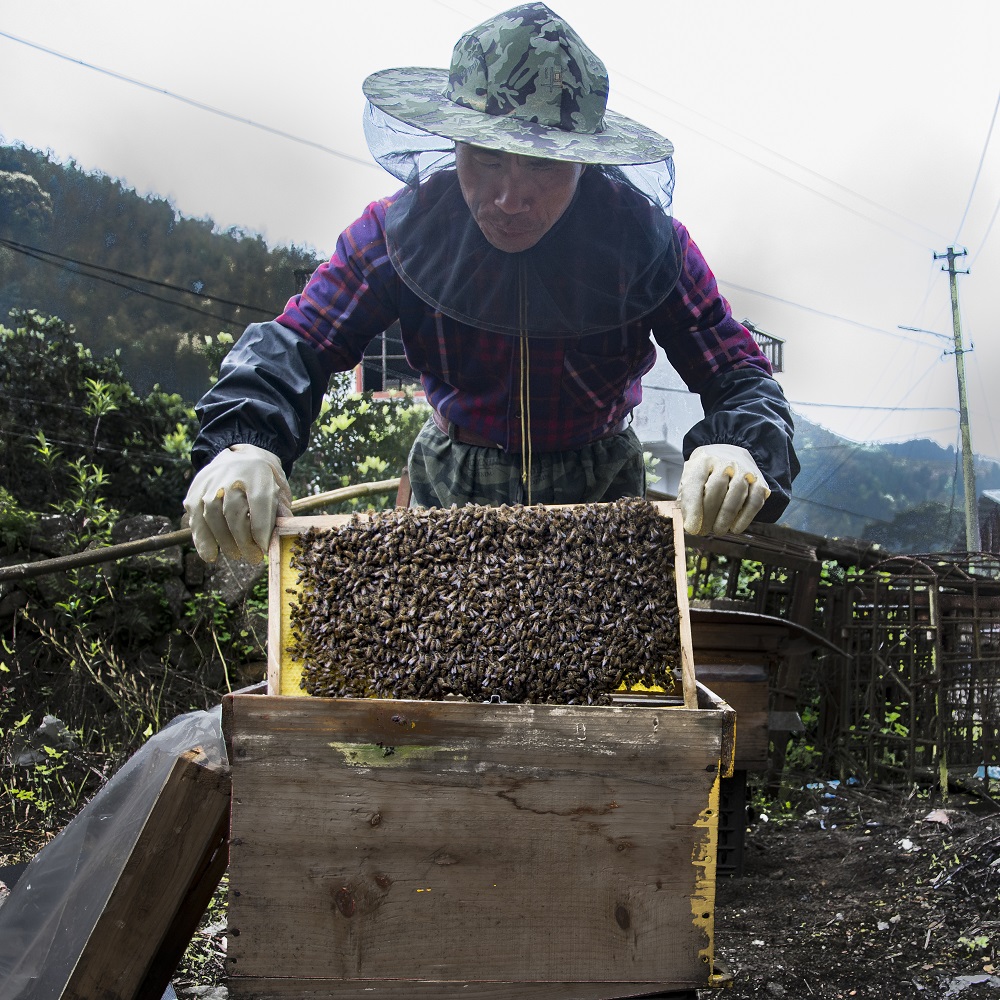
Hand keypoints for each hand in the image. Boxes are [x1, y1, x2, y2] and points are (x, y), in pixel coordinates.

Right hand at [183, 444, 291, 562]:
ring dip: (223, 541)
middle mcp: (231, 475)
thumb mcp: (279, 489)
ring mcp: (210, 482)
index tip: (265, 548)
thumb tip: (281, 536)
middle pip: (234, 511)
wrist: (240, 457)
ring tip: (236, 555)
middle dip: (243, 540)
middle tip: (253, 557)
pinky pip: (195, 517)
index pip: (259, 501)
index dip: (262, 529)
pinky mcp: (195, 490)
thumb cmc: (264, 480)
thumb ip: (280, 510)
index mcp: (257, 472)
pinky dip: (201, 539)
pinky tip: (210, 554)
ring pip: (212, 515)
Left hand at [678, 444, 769, 535]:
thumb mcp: (691, 479)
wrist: (729, 455)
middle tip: (703, 531)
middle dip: (709, 514)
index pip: (695, 482)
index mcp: (703, 460)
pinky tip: (735, 528)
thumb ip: (687, 499)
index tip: (691, 528)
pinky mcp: (760, 482)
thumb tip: (688, 524)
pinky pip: (755, 501)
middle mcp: (725, 462)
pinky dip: (745, 518)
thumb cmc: (706, 473)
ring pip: (737, 493)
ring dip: (726, 516)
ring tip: (718, 530)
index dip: (692, 507)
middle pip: (716, 488)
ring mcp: (745, 471)